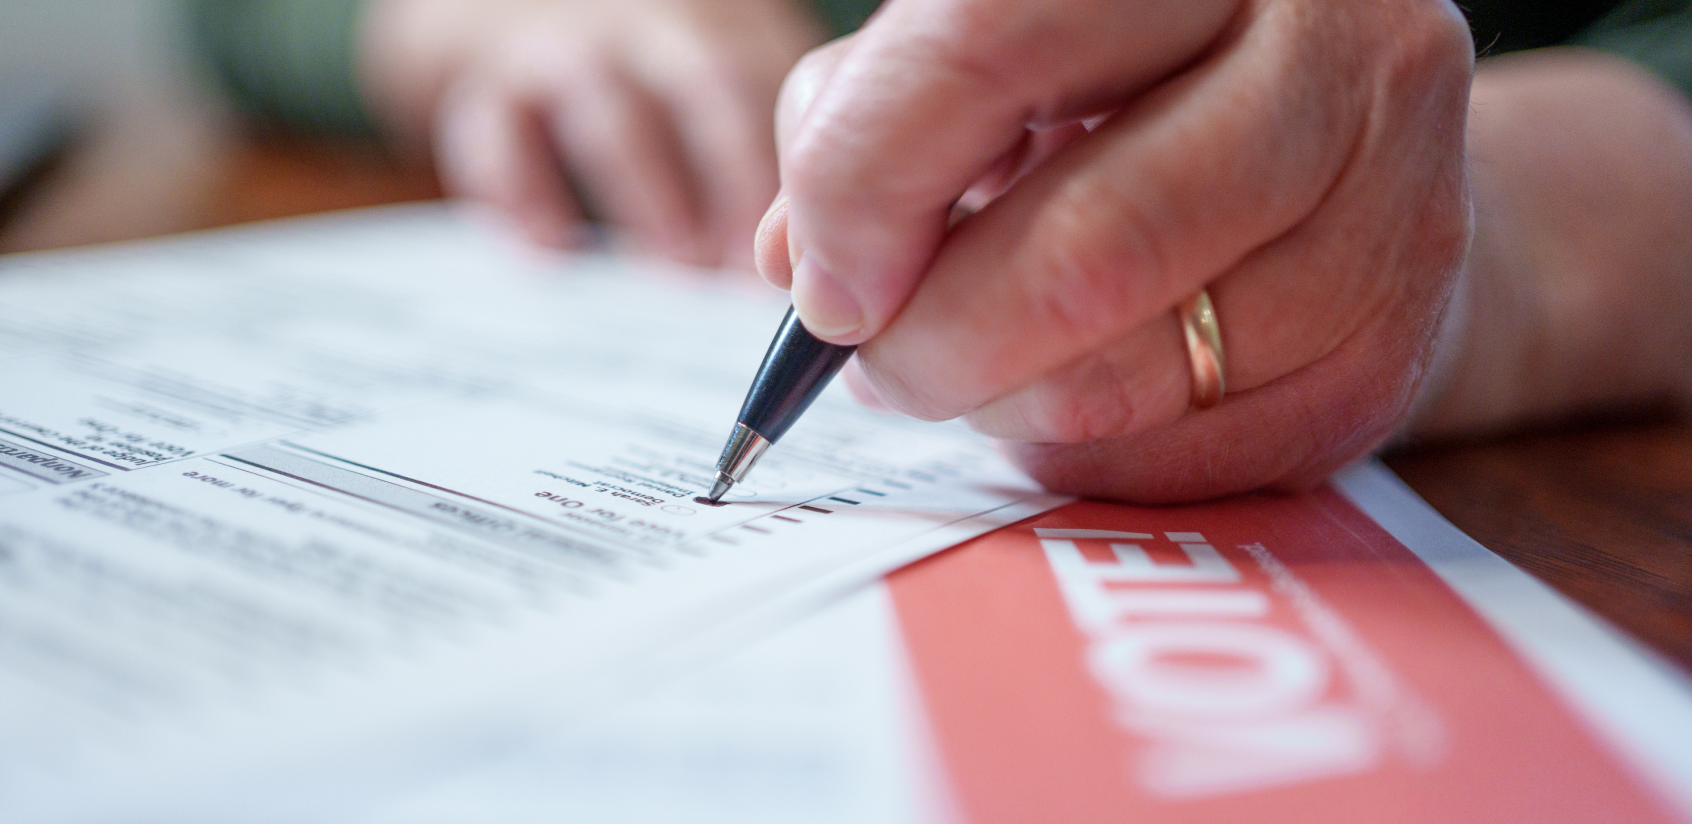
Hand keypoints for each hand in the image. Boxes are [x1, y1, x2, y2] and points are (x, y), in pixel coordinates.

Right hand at [363, 0, 823, 267]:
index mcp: (719, 22)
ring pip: (609, 116)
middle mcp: (645, 23)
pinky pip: (496, 140)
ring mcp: (562, 48)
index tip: (807, 256)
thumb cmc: (636, 61)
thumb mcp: (709, 63)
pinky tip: (555, 255)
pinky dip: (525, 200)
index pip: (773, 88)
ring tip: (679, 265)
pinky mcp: (479, 84)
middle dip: (735, 179)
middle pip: (706, 88)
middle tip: (750, 265)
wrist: (487, 0)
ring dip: (649, 196)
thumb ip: (756, 138)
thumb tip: (807, 261)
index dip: (794, 171)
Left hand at [756, 0, 1475, 500]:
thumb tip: (805, 255)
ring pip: (1126, 379)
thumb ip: (878, 118)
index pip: (986, 45)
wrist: (1345, 155)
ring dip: (999, 404)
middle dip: (928, 343)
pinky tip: (1067, 398)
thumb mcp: (1003, 59)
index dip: (865, 178)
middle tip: (880, 357)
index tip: (821, 274)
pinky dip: (1078, 451)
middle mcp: (1337, 52)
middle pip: (1082, 253)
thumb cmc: (1135, 97)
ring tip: (978, 366)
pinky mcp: (1393, 352)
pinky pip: (1181, 462)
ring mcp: (1396, 208)